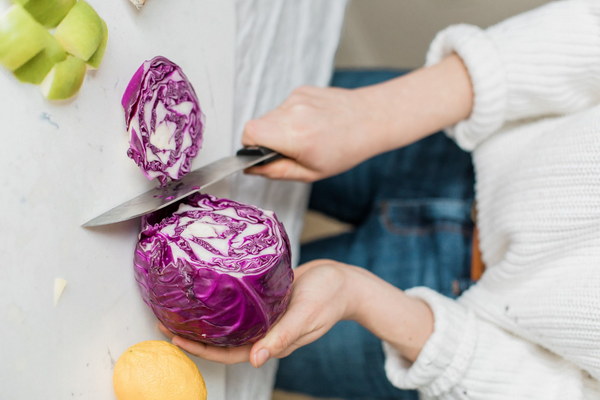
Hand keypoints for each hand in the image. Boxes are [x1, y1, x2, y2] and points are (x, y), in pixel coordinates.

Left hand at [159, 259, 358, 367]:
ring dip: (206, 319)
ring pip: (230, 323)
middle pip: (223, 341)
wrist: (344, 280)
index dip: (201, 351)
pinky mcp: (268, 300)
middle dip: (194, 335)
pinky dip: (224, 302)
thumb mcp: (306, 315)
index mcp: (272, 341)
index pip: (229, 354)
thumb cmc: (329, 297)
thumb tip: (257, 359)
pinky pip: (241, 305)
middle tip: (165, 322)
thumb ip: (284, 336)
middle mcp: (264, 331)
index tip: (174, 339)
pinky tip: (210, 291)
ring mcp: (266, 316)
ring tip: (180, 307)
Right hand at [242, 86, 385, 181]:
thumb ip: (276, 171)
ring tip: (304, 136)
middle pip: (258, 124)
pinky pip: (284, 107)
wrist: (370, 119)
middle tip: (289, 150)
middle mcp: (293, 113)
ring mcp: (297, 98)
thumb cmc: (346, 149)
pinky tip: (311, 123)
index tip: (259, 154)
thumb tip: (250, 168)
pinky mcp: (301, 90)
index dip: (250, 146)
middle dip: (266, 140)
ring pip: (270, 116)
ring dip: (279, 129)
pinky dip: (291, 118)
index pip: (250, 133)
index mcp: (295, 136)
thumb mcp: (311, 172)